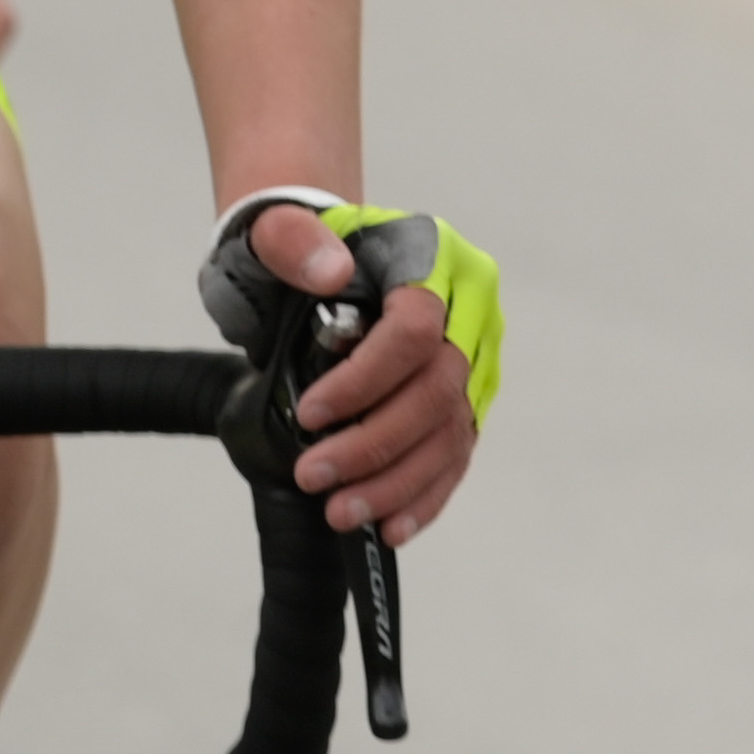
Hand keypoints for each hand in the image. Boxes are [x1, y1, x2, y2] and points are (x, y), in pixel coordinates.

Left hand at [203, 200, 502, 549]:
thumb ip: (294, 241)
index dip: (367, 380)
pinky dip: (425, 495)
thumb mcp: (279, 228)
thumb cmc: (302, 247)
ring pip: (451, 433)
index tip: (310, 414)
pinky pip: (456, 456)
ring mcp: (474, 360)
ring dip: (397, 482)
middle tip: (313, 475)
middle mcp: (470, 312)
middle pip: (439, 391)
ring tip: (340, 511)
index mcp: (435, 261)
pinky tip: (391, 525)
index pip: (419, 329)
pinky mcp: (466, 401)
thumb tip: (330, 274)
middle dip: (375, 444)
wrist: (320, 258)